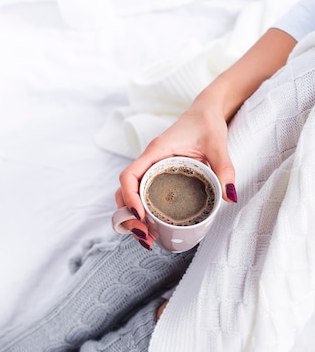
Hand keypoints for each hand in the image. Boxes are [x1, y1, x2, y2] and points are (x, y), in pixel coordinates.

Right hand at [115, 101, 235, 248]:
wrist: (207, 112)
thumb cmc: (207, 123)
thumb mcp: (217, 144)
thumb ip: (224, 168)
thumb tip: (228, 196)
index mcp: (156, 152)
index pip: (129, 176)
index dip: (130, 197)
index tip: (140, 215)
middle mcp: (148, 162)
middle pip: (123, 192)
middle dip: (128, 216)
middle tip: (145, 236)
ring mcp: (151, 170)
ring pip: (129, 197)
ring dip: (132, 219)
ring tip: (148, 239)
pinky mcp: (157, 177)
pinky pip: (141, 196)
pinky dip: (142, 214)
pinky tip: (153, 228)